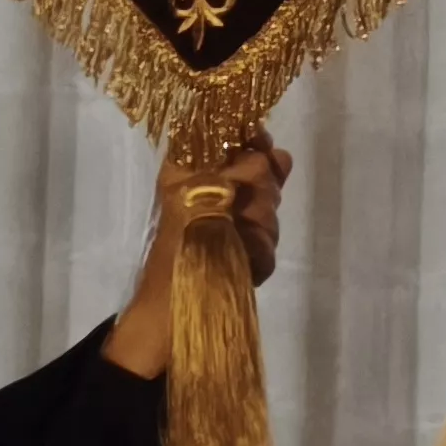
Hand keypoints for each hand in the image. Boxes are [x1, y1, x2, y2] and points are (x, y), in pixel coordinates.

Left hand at [105, 130, 292, 377]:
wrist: (172, 311)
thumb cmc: (173, 250)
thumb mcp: (192, 197)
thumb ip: (233, 169)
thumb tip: (272, 150)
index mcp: (196, 167)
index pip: (238, 134)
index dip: (254, 138)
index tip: (261, 146)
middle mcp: (220, 189)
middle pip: (264, 168)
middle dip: (256, 192)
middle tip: (233, 212)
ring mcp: (240, 221)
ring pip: (273, 207)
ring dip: (256, 228)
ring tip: (232, 245)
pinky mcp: (254, 252)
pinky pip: (272, 243)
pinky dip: (257, 255)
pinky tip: (241, 262)